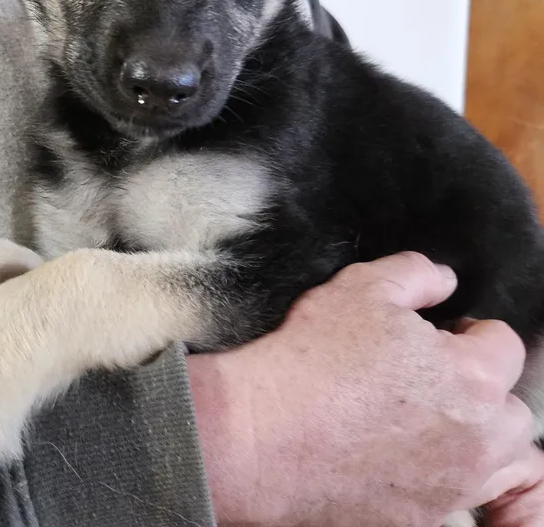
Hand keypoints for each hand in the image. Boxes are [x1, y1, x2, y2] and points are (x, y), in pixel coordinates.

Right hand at [188, 253, 533, 526]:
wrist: (264, 434)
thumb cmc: (311, 361)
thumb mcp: (360, 288)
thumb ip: (415, 274)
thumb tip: (441, 279)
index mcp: (471, 376)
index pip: (503, 344)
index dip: (470, 331)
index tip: (443, 334)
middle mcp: (477, 437)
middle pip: (512, 409)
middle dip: (482, 387)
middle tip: (433, 376)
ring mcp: (453, 485)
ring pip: (505, 463)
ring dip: (483, 438)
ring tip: (439, 424)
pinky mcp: (422, 517)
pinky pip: (467, 504)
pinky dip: (458, 483)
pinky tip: (424, 463)